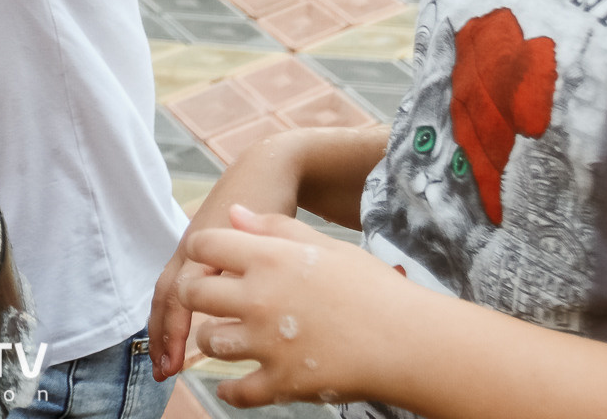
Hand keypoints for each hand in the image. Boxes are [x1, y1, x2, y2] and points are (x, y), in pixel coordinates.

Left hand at [179, 206, 407, 408]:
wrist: (410, 341)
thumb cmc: (374, 288)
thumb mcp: (327, 246)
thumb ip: (275, 228)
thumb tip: (234, 214)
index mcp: (270, 259)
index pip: (206, 246)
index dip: (202, 252)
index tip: (209, 261)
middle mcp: (260, 298)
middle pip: (196, 294)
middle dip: (196, 295)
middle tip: (207, 299)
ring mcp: (267, 343)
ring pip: (210, 341)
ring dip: (213, 340)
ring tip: (228, 337)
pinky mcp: (282, 382)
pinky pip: (237, 391)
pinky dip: (230, 391)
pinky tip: (232, 386)